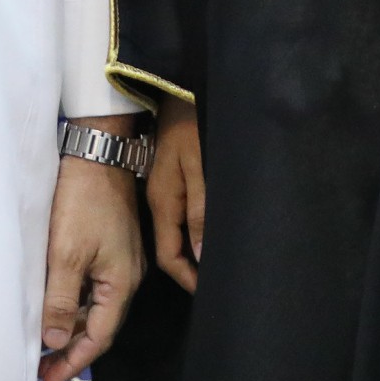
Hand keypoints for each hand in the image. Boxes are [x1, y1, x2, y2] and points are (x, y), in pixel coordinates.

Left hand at [40, 118, 145, 380]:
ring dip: (70, 323)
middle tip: (43, 367)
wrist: (96, 152)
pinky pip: (92, 284)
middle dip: (71, 347)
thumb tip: (54, 340)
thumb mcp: (65, 254)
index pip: (99, 337)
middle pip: (98, 323)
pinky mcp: (110, 243)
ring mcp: (120, 258)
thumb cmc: (84, 199)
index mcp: (121, 283)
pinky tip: (53, 302)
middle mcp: (127, 275)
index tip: (49, 379)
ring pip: (94, 304)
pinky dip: (73, 299)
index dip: (74, 361)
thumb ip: (60, 301)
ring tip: (43, 339)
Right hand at [145, 97, 204, 292]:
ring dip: (194, 249)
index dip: (188, 277)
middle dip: (192, 268)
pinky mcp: (171, 179)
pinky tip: (210, 230)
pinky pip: (180, 214)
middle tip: (219, 279)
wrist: (175, 89)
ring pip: (176, 232)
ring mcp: (164, 189)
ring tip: (218, 260)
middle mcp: (160, 201)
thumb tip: (199, 254)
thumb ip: (200, 211)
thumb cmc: (191, 127)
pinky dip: (194, 230)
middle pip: (171, 247)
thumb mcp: (200, 169)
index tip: (210, 291)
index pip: (170, 256)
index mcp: (163, 203)